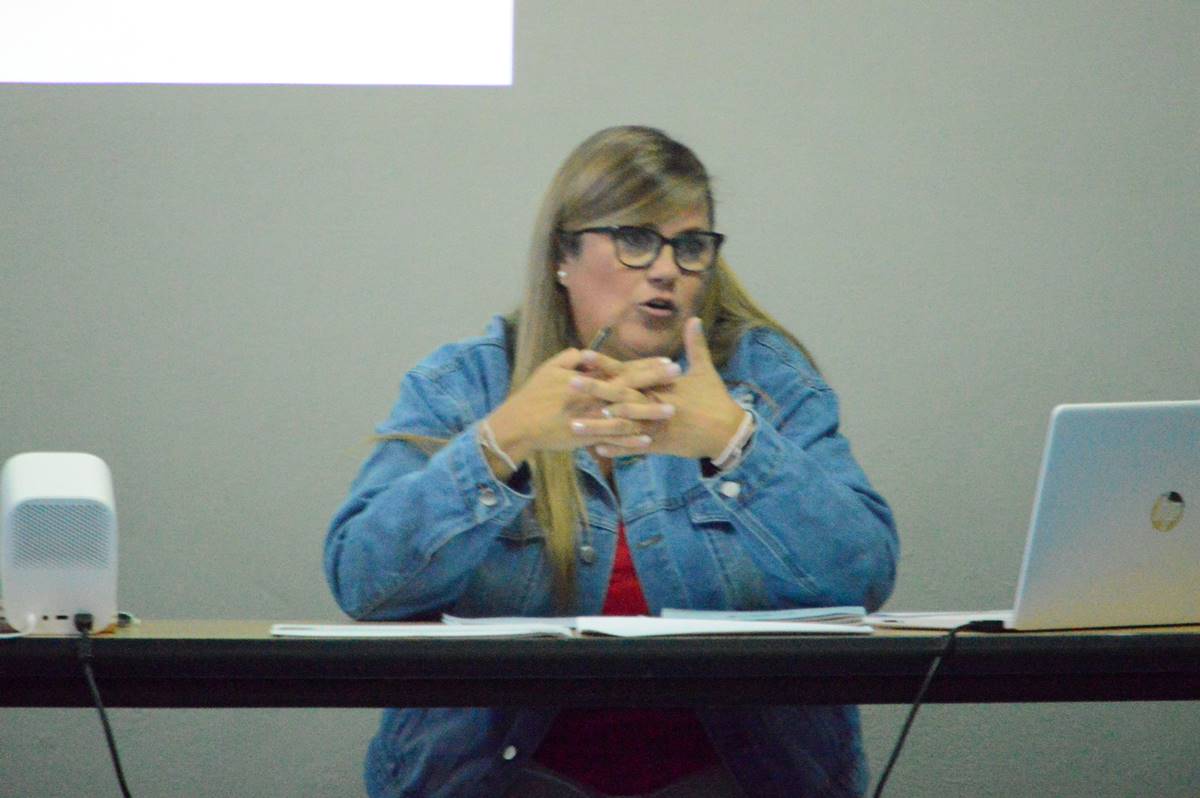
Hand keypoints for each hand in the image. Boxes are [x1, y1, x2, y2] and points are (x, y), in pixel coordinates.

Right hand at [484, 348, 667, 473]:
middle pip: (630, 387)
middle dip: (656, 381)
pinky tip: (647, 441)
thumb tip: (587, 353)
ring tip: (672, 410)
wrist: (518, 424)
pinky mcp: (585, 437)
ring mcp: (590, 417)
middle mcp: (592, 396)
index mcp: (588, 379)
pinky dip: (629, 440)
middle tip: (680, 375)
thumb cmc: (533, 395)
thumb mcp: (550, 368)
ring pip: (625, 414)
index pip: (623, 369)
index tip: (668, 360)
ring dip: (649, 412)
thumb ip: (571, 358)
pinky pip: (611, 439)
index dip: (646, 365)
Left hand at [577, 318, 745, 459]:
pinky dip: (617, 449)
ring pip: (622, 427)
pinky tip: (596, 449)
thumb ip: (695, 345)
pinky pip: (634, 448)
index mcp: (661, 385)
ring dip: (597, 426)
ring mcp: (656, 427)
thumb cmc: (715, 399)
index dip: (605, 364)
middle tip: (568, 385)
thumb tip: (694, 318)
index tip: (583, 356)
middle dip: (594, 392)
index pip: (628, 372)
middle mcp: (655, 405)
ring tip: (573, 425)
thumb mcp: (705, 370)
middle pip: (620, 397)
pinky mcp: (660, 446)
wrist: (728, 432)